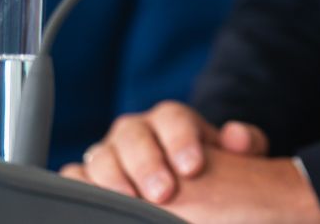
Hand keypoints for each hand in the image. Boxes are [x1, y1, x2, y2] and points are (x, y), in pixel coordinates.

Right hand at [60, 100, 267, 203]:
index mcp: (171, 120)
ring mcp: (109, 152)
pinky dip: (78, 186)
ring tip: (130, 202)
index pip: (172, 117)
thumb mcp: (236, 159)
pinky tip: (93, 203)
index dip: (181, 139)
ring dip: (112, 179)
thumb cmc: (207, 171)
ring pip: (100, 155)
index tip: (194, 167)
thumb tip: (237, 136)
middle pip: (133, 136)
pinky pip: (74, 175)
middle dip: (147, 163)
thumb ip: (246, 144)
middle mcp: (136, 131)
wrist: (186, 183)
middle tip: (164, 192)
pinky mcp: (88, 175)